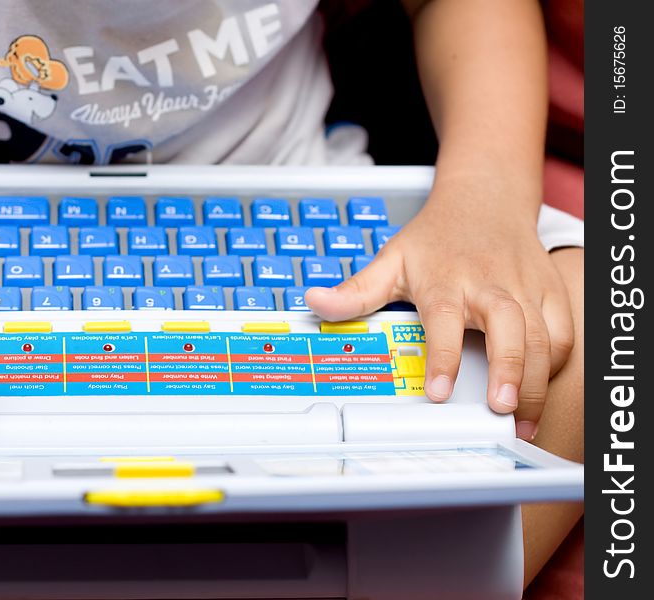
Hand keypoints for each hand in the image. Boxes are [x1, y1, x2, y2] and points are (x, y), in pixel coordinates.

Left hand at [305, 181, 574, 437]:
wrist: (485, 198)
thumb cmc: (437, 236)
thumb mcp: (392, 259)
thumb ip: (356, 291)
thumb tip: (314, 303)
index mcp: (447, 280)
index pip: (444, 320)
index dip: (443, 358)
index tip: (439, 393)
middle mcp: (490, 285)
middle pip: (510, 328)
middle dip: (511, 370)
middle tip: (502, 408)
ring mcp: (524, 288)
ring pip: (544, 336)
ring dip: (537, 379)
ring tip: (522, 419)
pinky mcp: (549, 292)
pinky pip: (564, 331)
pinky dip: (557, 362)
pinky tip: (539, 388)